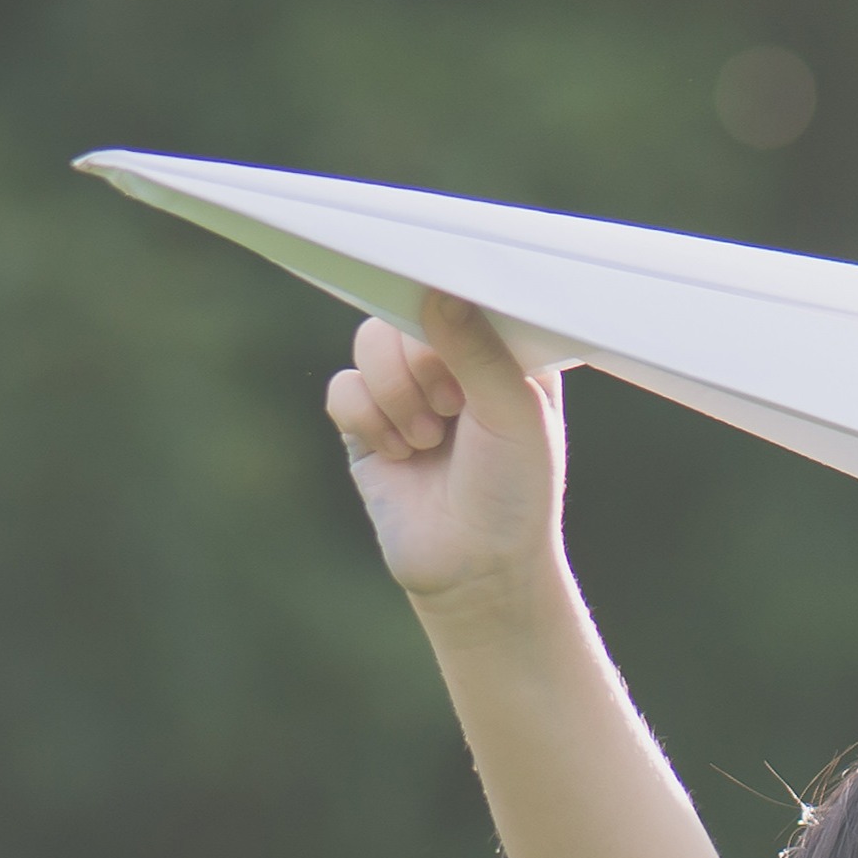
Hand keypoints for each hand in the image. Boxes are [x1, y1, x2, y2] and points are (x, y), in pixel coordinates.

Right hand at [324, 290, 567, 605]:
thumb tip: (437, 291)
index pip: (462, 287)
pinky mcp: (367, 423)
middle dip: (419, 360)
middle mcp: (452, 359)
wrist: (476, 569)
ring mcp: (406, 389)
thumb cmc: (513, 494)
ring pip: (367, 344)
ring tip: (427, 439)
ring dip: (395, 394)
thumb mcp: (515, 415)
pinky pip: (342, 388)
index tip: (447, 326)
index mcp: (501, 347)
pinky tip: (398, 454)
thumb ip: (478, 351)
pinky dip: (367, 419)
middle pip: (403, 308)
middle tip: (451, 405)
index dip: (449, 302)